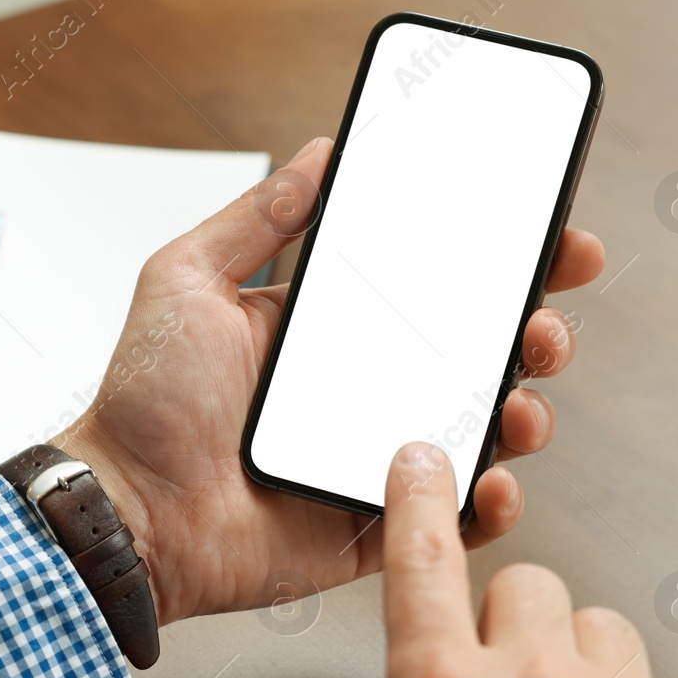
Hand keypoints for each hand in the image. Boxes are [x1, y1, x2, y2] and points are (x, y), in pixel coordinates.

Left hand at [56, 137, 605, 621]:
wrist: (126, 512)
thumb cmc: (142, 403)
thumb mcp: (187, 281)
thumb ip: (254, 218)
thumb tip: (320, 154)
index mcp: (328, 329)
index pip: (432, 285)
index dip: (500, 260)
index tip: (551, 235)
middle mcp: (362, 388)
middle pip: (477, 353)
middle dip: (534, 330)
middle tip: (544, 318)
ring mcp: (374, 456)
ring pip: (480, 429)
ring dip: (524, 408)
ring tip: (519, 399)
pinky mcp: (375, 523)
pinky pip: (454, 513)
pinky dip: (490, 500)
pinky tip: (492, 476)